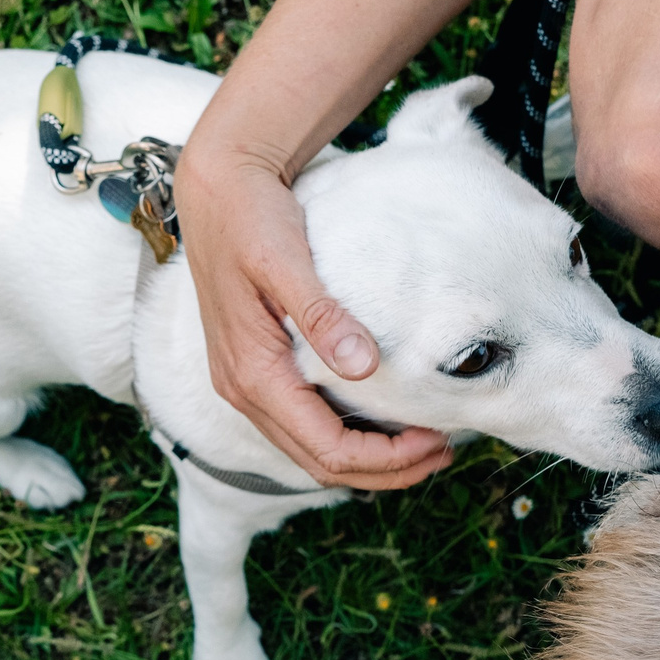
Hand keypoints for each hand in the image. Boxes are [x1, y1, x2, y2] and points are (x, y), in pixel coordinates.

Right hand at [179, 147, 451, 488]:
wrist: (216, 189)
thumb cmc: (250, 217)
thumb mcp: (284, 259)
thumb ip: (321, 315)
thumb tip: (363, 366)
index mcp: (252, 375)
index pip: (327, 449)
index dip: (387, 458)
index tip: (437, 438)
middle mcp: (243, 391)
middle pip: (320, 464)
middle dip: (385, 470)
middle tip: (443, 450)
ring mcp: (244, 384)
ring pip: (310, 452)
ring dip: (367, 460)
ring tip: (422, 443)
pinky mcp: (254, 370)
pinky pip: (302, 426)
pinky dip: (347, 436)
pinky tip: (382, 419)